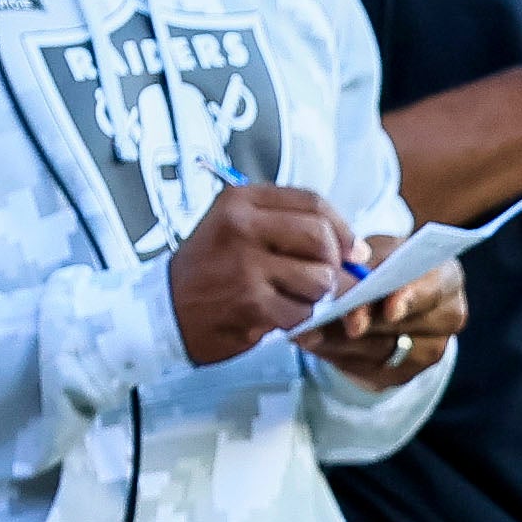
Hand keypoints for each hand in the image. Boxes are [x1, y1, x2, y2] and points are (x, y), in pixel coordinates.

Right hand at [168, 185, 357, 367]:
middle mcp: (241, 226)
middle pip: (323, 239)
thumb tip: (358, 250)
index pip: (313, 202)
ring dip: (313, 297)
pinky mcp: (250, 302)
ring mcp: (245, 264)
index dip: (342, 229)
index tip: (351, 249)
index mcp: (240, 201)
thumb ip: (292, 227)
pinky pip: (304, 312)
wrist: (163, 311)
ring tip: (287, 296)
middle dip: (331, 264)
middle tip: (317, 278)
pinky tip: (274, 315)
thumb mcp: (238, 229)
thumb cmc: (208, 272)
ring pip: (320, 279)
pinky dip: (297, 320)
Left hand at [303, 238, 463, 383]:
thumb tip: (344, 276)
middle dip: (365, 322)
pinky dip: (334, 354)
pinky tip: (313, 341)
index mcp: (446, 279)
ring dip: (339, 341)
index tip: (389, 309)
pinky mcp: (401, 374)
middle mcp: (446, 319)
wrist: (386, 295)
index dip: (411, 299)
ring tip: (308, 331)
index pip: (433, 290)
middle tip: (333, 318)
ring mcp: (427, 352)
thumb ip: (368, 261)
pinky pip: (364, 369)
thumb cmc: (384, 265)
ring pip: (379, 351)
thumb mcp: (378, 251)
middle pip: (405, 327)